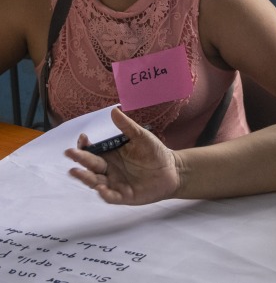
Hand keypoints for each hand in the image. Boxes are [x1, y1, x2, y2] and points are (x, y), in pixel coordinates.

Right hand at [64, 108, 179, 204]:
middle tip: (70, 153)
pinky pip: (111, 197)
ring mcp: (115, 184)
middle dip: (80, 159)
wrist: (172, 169)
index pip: (92, 151)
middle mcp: (109, 170)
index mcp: (110, 155)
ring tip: (75, 171)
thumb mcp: (141, 137)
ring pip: (95, 182)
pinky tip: (100, 189)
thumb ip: (127, 126)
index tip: (83, 138)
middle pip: (90, 165)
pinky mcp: (124, 196)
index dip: (85, 146)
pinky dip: (105, 194)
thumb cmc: (155, 152)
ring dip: (85, 177)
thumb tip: (113, 111)